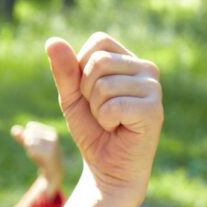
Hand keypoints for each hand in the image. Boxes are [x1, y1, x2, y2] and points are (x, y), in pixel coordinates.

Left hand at [11, 121, 63, 195]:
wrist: (54, 171)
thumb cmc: (42, 155)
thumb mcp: (30, 144)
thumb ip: (21, 136)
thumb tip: (14, 129)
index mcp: (51, 131)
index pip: (30, 126)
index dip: (27, 135)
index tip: (36, 143)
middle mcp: (53, 137)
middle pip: (28, 133)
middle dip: (28, 142)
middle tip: (37, 150)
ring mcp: (52, 145)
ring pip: (29, 142)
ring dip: (30, 149)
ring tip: (39, 154)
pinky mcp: (49, 154)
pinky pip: (31, 151)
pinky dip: (32, 154)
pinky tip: (39, 158)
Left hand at [45, 33, 162, 203]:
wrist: (107, 165)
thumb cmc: (91, 127)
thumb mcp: (71, 96)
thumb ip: (63, 69)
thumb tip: (52, 41)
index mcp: (128, 59)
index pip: (99, 41)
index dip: (82, 67)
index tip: (89, 91)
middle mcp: (146, 69)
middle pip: (99, 61)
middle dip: (86, 90)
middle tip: (100, 110)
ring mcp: (153, 89)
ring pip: (104, 85)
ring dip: (96, 108)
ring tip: (110, 120)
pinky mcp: (154, 110)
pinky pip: (113, 106)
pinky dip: (105, 120)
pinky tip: (118, 128)